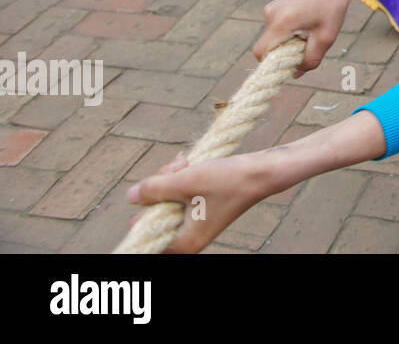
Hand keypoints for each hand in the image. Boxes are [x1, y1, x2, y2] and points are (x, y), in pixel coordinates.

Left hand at [126, 151, 270, 253]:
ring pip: (166, 204)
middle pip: (155, 217)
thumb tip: (130, 196)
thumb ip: (154, 189)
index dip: (142, 213)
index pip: (148, 236)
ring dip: (169, 181)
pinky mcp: (201, 210)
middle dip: (158, 190)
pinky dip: (179, 181)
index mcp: (185, 242)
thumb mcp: (185, 181)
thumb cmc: (228, 180)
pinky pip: (179, 198)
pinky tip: (186, 164)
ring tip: (182, 163)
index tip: (146, 191)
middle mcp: (189, 238)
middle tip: (170, 169)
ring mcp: (195, 224)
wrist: (261, 172)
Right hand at [253, 0, 371, 74]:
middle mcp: (270, 14)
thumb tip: (295, 74)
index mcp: (280, 22)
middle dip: (285, 53)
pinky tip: (308, 24)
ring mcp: (272, 8)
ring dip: (289, 42)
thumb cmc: (332, 7)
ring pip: (274, 37)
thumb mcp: (326, 38)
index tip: (289, 66)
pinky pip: (278, 28)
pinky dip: (290, 33)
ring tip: (311, 32)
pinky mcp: (277, 6)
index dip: (271, 65)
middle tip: (308, 47)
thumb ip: (310, 60)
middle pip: (269, 46)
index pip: (261, 53)